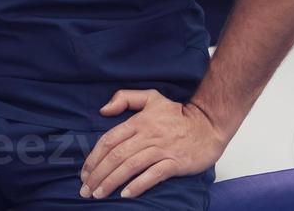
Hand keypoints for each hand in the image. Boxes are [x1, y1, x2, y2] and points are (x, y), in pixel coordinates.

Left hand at [81, 90, 225, 199]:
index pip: (110, 140)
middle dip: (98, 174)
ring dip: (111, 182)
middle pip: (116, 156)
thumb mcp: (152, 98)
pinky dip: (138, 185)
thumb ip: (126, 98)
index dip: (94, 157)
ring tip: (99, 194)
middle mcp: (148, 135)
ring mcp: (162, 149)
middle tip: (86, 190)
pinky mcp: (175, 163)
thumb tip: (103, 110)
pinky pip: (153, 175)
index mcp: (139, 121)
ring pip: (130, 166)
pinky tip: (125, 195)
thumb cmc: (178, 114)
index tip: (85, 172)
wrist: (209, 124)